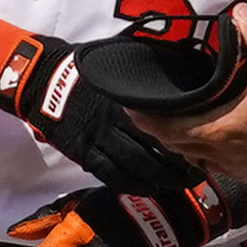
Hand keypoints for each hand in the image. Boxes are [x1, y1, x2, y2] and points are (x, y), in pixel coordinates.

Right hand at [0, 32, 191, 194]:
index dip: (184, 136)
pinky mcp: (82, 151)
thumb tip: (174, 57)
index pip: (161, 122)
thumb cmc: (82, 67)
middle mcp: (113, 120)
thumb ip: (141, 64)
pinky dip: (129, 184)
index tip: (203, 144)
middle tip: (197, 174)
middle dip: (176, 166)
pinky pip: (109, 174)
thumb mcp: (115, 58)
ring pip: (133, 166)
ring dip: (157, 179)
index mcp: (124, 97)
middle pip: (151, 149)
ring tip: (177, 186)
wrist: (43, 79)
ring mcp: (96, 138)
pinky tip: (146, 189)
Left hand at [132, 6, 246, 182]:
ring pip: (193, 156)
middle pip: (174, 145)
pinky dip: (202, 150)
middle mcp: (219, 155)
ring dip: (180, 141)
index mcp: (217, 132)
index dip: (146, 119)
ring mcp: (232, 168)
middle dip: (158, 129)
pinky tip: (208, 135)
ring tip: (171, 121)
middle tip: (145, 112)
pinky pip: (213, 163)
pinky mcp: (246, 174)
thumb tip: (240, 12)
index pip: (167, 129)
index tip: (131, 108)